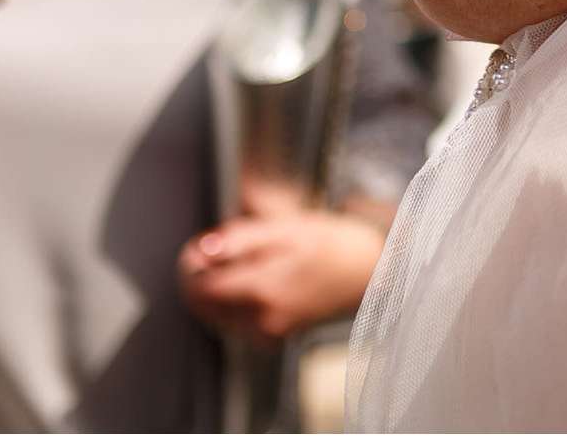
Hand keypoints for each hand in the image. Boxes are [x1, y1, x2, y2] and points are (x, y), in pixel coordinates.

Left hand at [176, 208, 387, 342]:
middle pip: (204, 303)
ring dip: (217, 290)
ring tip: (243, 264)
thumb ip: (241, 239)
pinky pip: (236, 322)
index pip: (200, 285)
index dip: (192, 264)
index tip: (202, 246)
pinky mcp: (274, 337)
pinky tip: (255, 284)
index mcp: (263, 287)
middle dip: (203, 276)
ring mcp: (268, 331)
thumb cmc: (335, 245)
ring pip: (217, 313)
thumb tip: (204, 249)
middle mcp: (262, 317)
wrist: (374, 273)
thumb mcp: (290, 228)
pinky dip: (234, 304)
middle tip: (220, 252)